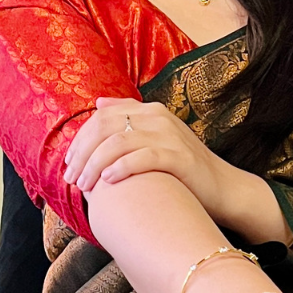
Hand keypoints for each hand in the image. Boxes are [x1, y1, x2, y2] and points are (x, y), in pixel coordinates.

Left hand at [64, 98, 232, 218]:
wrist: (223, 189)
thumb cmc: (182, 170)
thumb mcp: (155, 138)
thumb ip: (128, 120)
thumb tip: (98, 104)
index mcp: (149, 111)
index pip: (101, 117)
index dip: (80, 139)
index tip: (69, 164)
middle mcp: (158, 118)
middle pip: (105, 127)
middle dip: (83, 153)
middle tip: (72, 178)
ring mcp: (170, 136)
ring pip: (118, 142)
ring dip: (95, 164)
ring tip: (85, 185)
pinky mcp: (180, 157)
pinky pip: (143, 157)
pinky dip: (121, 168)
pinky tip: (108, 181)